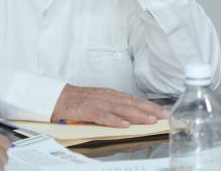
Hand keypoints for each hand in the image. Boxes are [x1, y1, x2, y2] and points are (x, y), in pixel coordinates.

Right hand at [51, 84, 168, 127]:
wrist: (56, 97)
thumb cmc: (78, 101)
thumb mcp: (99, 102)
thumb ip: (113, 108)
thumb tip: (128, 117)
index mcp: (111, 95)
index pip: (135, 100)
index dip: (150, 106)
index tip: (163, 112)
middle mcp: (108, 97)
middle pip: (132, 103)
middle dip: (150, 109)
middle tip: (164, 116)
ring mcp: (98, 102)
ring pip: (121, 109)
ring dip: (137, 115)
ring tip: (150, 120)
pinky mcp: (87, 110)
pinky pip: (103, 116)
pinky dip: (114, 120)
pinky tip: (124, 125)